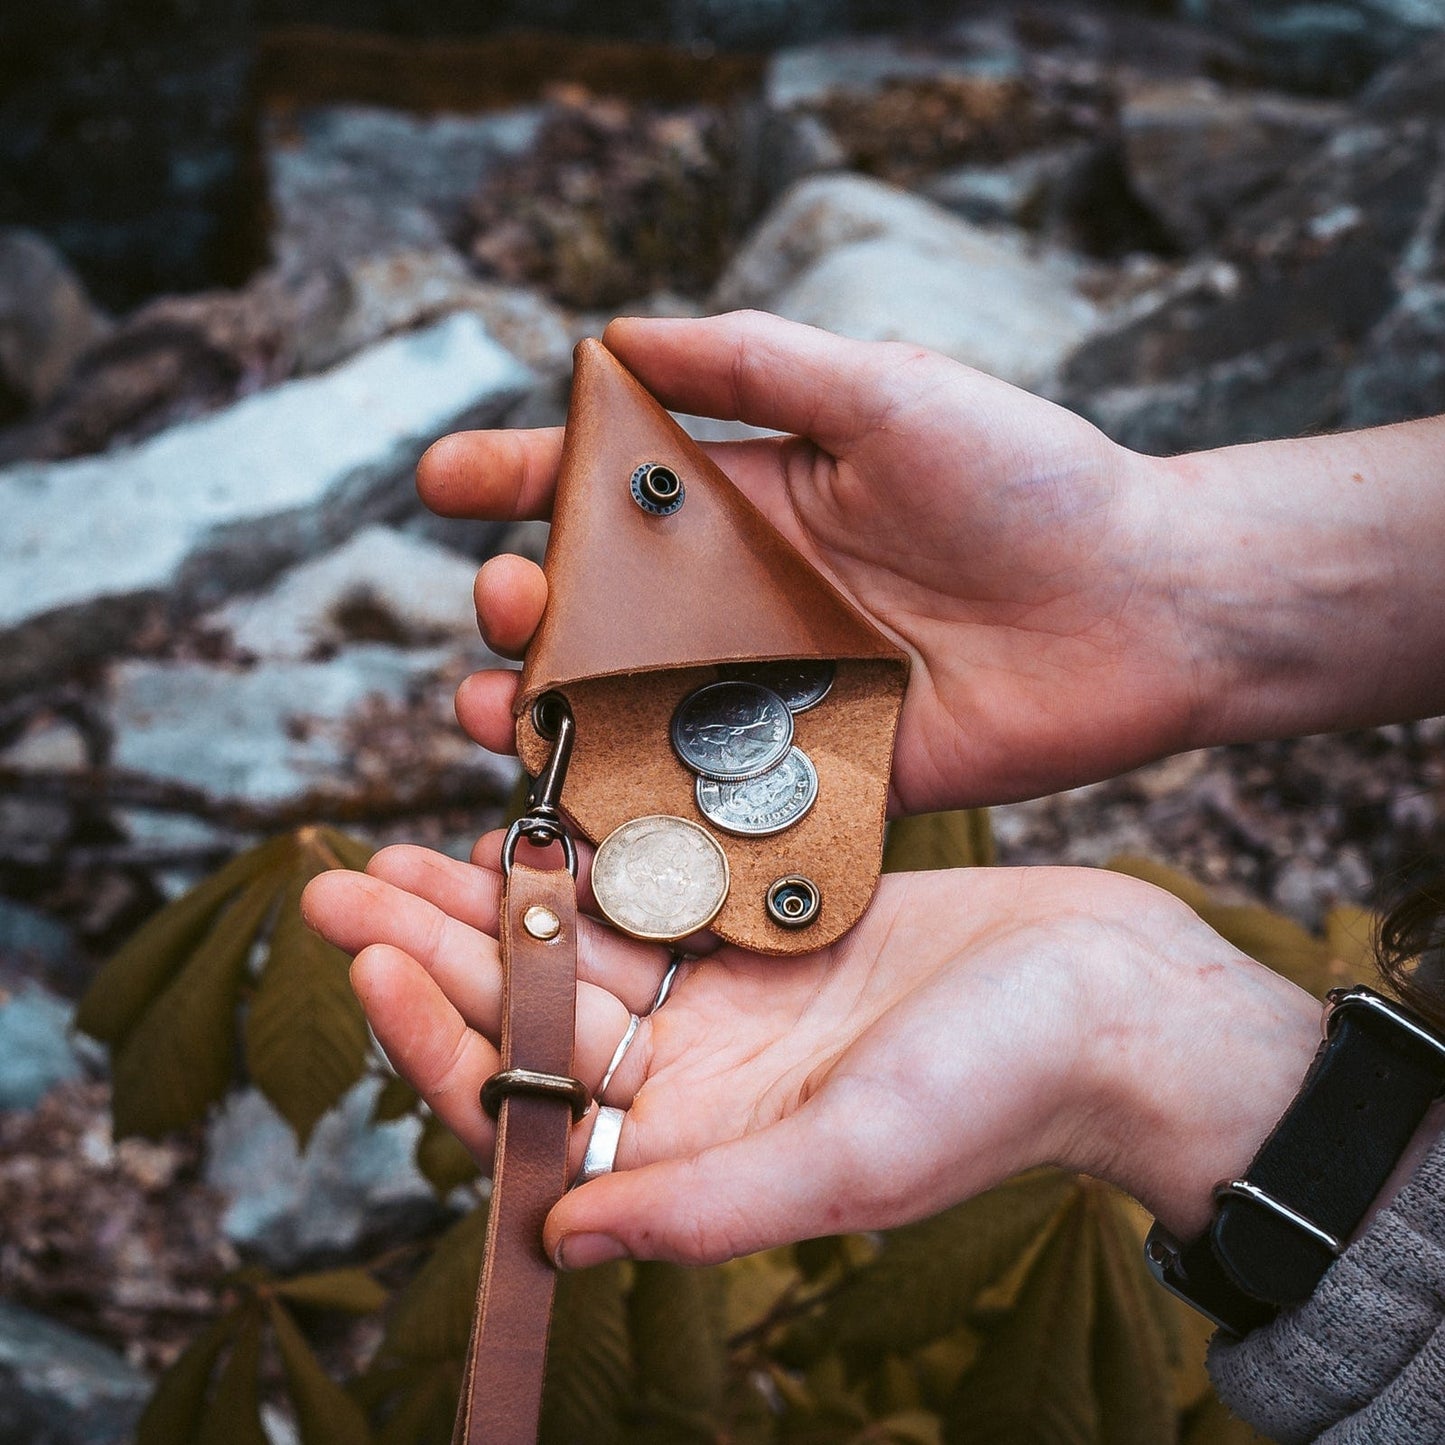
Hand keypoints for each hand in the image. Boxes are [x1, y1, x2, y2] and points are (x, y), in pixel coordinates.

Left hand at [302, 847, 1319, 1266]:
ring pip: (575, 946)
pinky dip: (589, 856)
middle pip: (530, 1015)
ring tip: (402, 841)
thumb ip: (708, 1206)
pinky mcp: (766, 931)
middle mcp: (700, 1082)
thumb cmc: (1008, 1088)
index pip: (529, 1110)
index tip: (368, 954)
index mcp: (701, 1153)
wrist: (1114, 998)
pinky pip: (651, 892)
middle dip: (431, 949)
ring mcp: (730, 1001)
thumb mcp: (858, 1155)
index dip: (437, 1038)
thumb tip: (559, 1239)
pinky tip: (530, 816)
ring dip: (490, 896)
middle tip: (337, 876)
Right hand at [423, 310, 1199, 811]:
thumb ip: (758, 365)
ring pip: (634, 712)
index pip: (610, 487)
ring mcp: (778, 695)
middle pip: (600, 612)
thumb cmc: (1028, 481)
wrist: (1146, 606)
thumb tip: (619, 332)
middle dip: (524, 608)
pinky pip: (714, 800)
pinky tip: (583, 812)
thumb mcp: (887, 393)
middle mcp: (749, 603)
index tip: (440, 484)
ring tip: (497, 711)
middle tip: (505, 603)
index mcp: (753, 504)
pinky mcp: (819, 778)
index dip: (520, 479)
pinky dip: (643, 811)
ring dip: (553, 714)